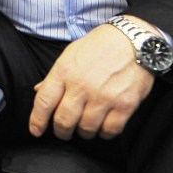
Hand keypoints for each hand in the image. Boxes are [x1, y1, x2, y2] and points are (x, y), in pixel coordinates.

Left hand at [29, 22, 155, 141]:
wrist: (135, 39)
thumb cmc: (101, 45)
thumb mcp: (71, 53)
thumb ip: (55, 75)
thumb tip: (39, 90)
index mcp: (65, 71)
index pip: (44, 102)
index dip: (37, 121)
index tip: (36, 130)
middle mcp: (82, 85)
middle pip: (64, 121)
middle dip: (62, 131)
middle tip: (64, 131)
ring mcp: (104, 96)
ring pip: (87, 129)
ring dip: (84, 132)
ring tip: (86, 126)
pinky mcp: (125, 104)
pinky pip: (110, 130)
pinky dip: (105, 133)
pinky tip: (105, 126)